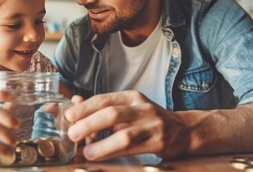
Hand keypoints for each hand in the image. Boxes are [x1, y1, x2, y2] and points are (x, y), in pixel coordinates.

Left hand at [65, 91, 188, 160]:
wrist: (183, 129)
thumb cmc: (148, 119)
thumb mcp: (127, 108)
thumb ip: (102, 107)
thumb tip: (75, 102)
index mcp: (131, 97)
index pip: (104, 99)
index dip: (85, 107)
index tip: (69, 115)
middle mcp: (142, 108)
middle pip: (112, 113)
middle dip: (89, 123)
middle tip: (73, 133)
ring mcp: (152, 125)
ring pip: (124, 134)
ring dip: (102, 144)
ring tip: (86, 151)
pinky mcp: (158, 142)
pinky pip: (133, 149)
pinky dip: (114, 152)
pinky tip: (101, 156)